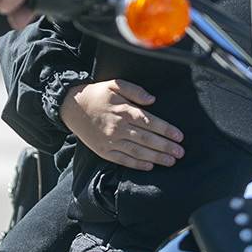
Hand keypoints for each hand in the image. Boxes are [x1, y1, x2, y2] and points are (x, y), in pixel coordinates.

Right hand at [60, 79, 185, 170]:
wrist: (71, 107)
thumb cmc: (97, 94)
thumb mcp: (115, 84)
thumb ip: (135, 90)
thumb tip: (152, 100)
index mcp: (123, 111)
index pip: (149, 122)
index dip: (166, 130)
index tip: (180, 136)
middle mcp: (118, 128)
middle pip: (147, 139)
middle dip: (166, 147)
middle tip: (181, 153)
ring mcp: (110, 141)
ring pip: (137, 152)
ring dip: (156, 158)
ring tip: (171, 161)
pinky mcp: (104, 151)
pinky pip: (123, 160)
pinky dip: (137, 164)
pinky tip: (150, 166)